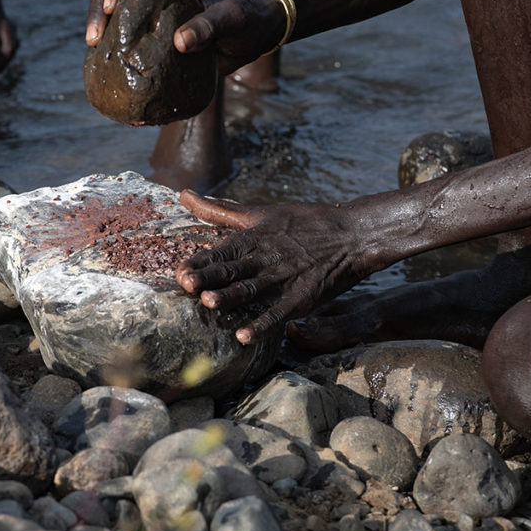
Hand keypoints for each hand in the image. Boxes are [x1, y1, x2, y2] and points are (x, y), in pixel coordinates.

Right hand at [86, 0, 288, 75]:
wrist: (250, 38)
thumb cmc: (245, 22)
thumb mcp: (233, 21)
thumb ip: (212, 25)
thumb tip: (180, 42)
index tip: (112, 4)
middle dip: (94, 8)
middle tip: (95, 39)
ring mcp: (145, 12)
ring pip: (106, 11)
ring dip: (96, 29)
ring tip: (96, 53)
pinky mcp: (146, 36)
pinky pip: (119, 40)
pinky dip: (111, 55)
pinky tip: (109, 77)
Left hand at [175, 189, 372, 344]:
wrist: (352, 235)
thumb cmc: (304, 223)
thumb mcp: (260, 212)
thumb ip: (219, 210)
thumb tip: (183, 194)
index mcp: (254, 237)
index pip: (222, 251)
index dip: (200, 262)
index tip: (178, 272)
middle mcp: (266, 257)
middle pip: (233, 269)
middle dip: (208, 277)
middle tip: (185, 284)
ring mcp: (284, 278)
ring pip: (252, 289)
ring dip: (230, 297)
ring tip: (209, 303)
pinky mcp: (302, 297)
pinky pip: (278, 313)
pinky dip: (261, 325)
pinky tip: (243, 337)